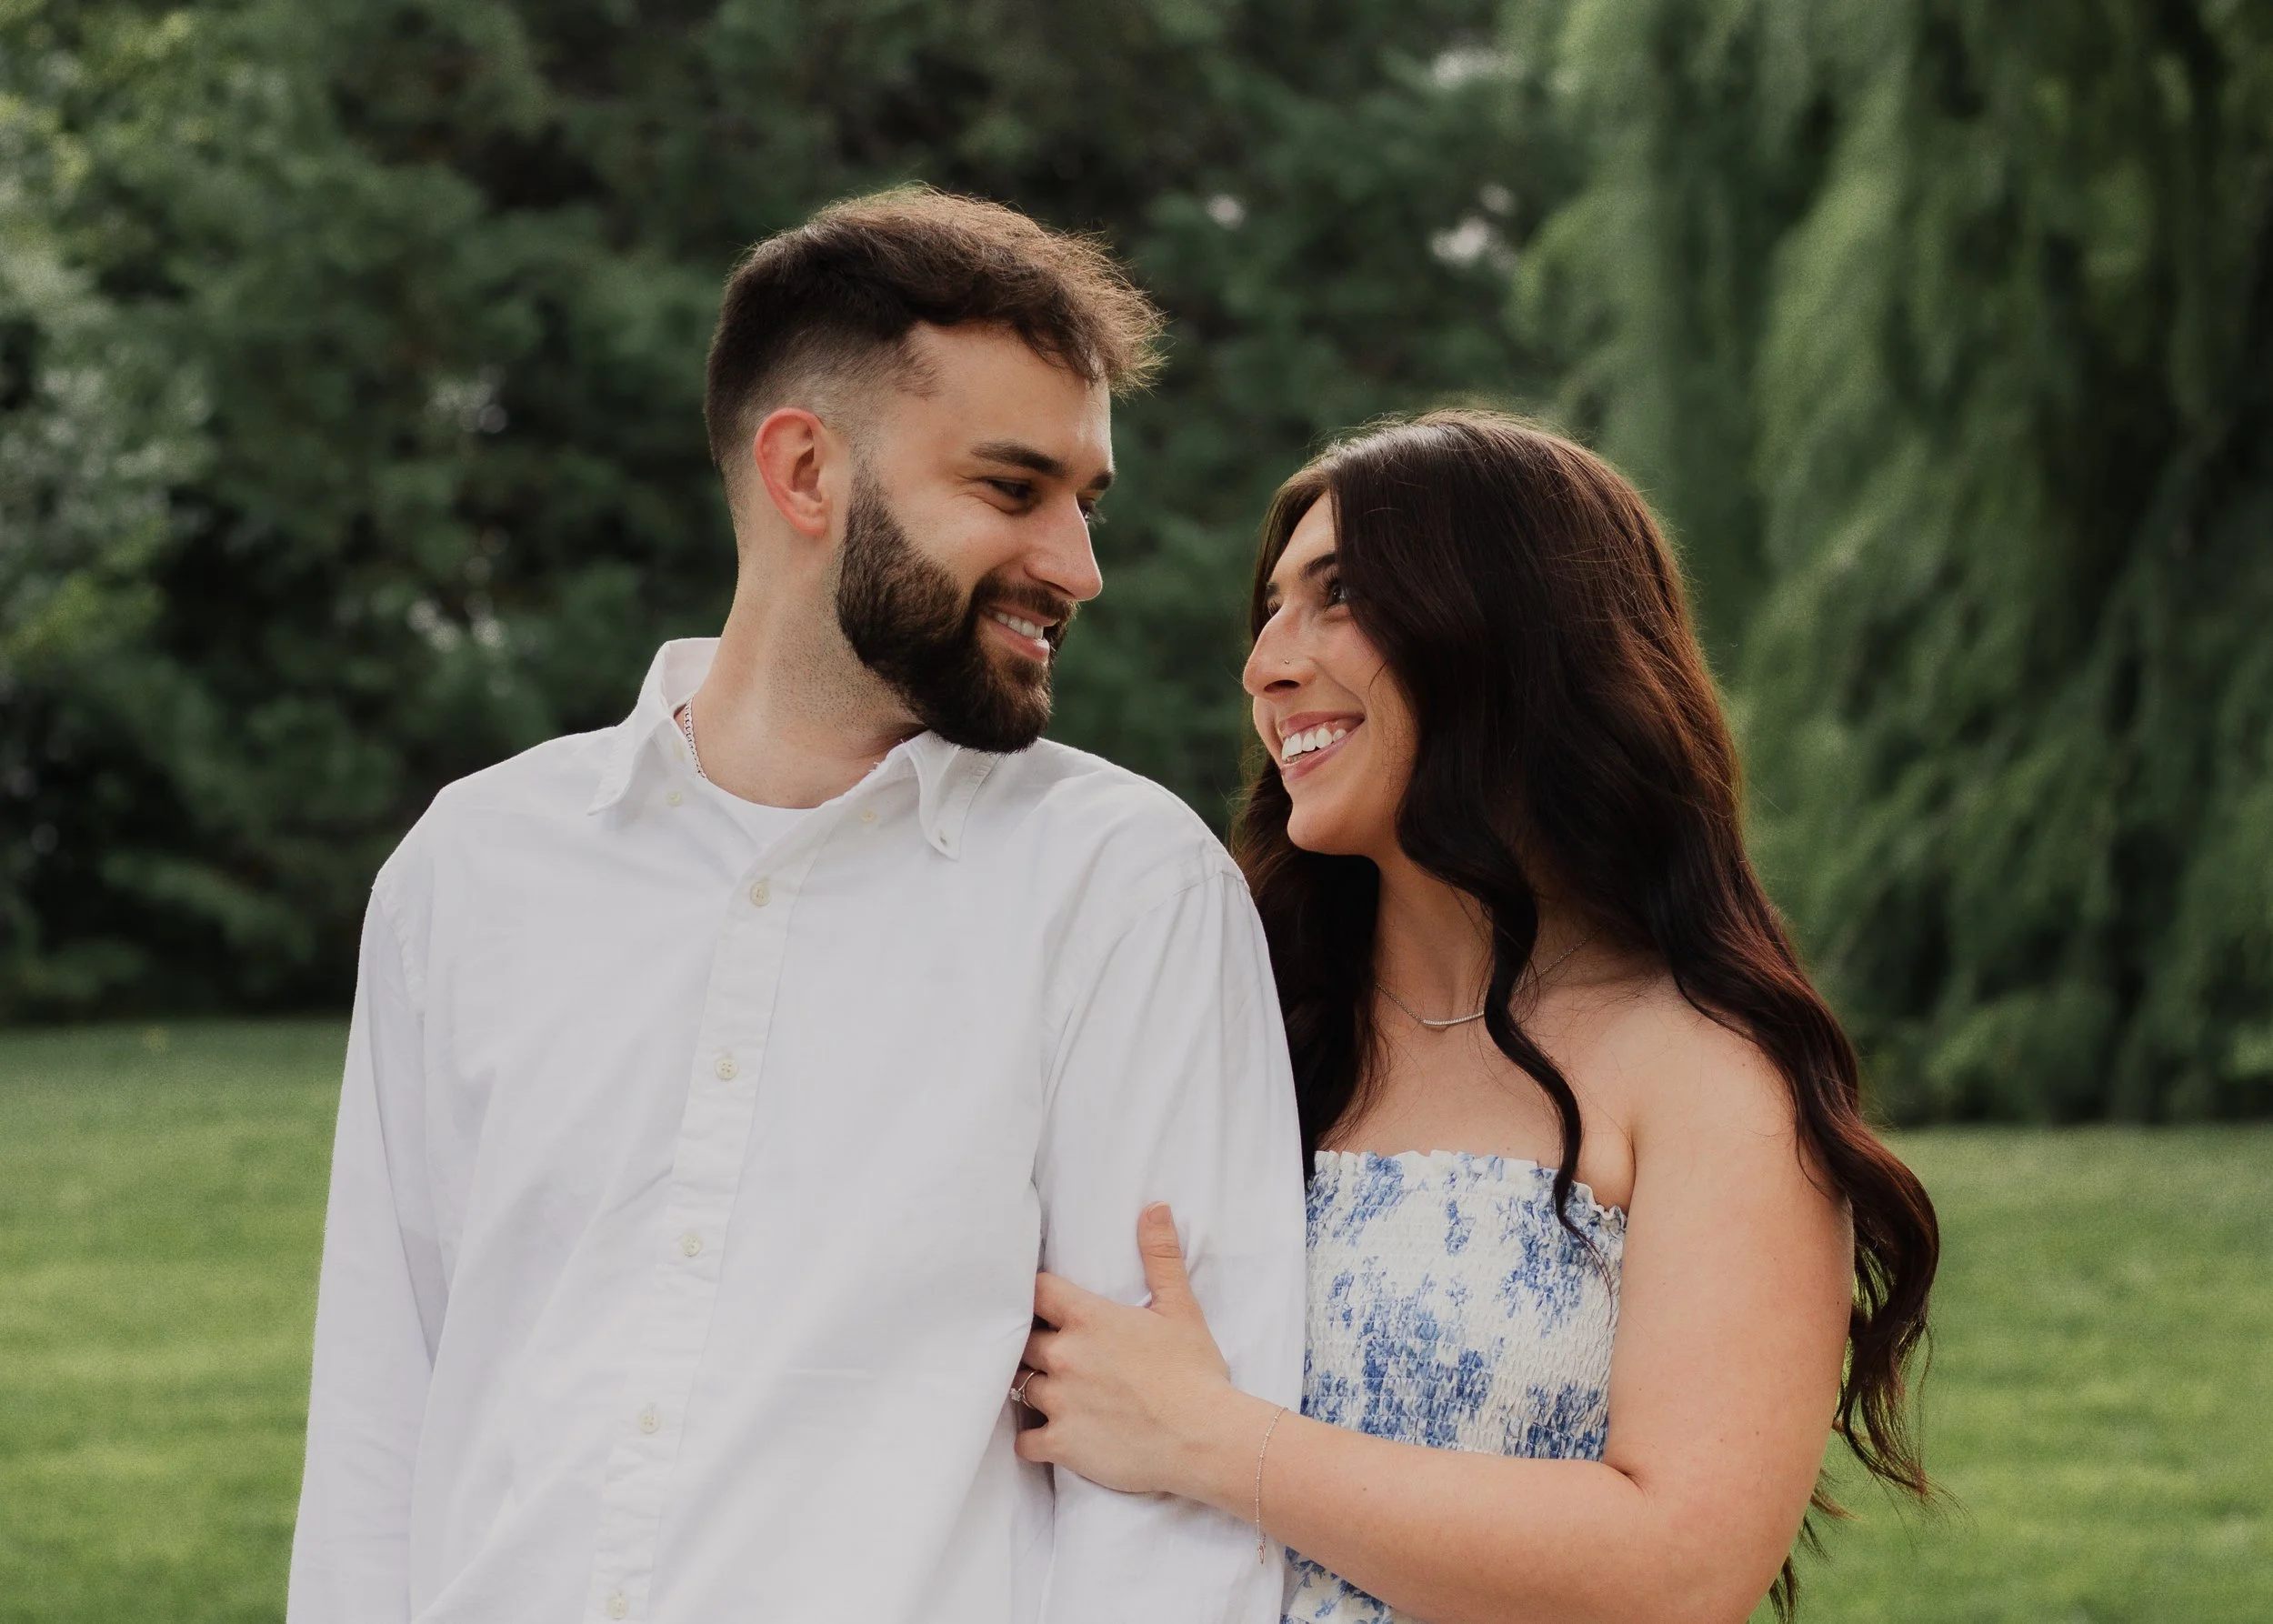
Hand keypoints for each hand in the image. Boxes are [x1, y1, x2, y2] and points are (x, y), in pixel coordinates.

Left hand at [1013, 1203, 1259, 1505]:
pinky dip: (1033, 1437)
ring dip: (1033, 1387)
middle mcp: (1064, 1355)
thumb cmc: (1194, 1372)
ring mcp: (1058, 1401)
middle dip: (1033, 1344)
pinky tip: (1048, 1435)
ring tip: (1051, 1391)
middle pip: (1022, 1340)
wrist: (1205, 1438)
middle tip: (1049, 1351)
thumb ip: (1160, 1256)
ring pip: (1020, 1387)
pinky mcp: (1061, 1444)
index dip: (1036, 1296)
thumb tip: (1154, 1207)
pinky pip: (1025, 1440)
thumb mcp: (1181, 1308)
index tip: (1044, 1304)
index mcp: (1087, 1318)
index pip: (1035, 1291)